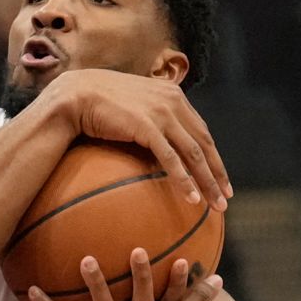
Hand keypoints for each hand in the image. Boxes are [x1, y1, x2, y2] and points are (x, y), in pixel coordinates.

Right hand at [42, 69, 231, 211]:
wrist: (75, 94)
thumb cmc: (96, 101)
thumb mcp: (131, 102)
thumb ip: (147, 113)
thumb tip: (150, 136)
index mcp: (173, 95)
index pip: (200, 130)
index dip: (213, 156)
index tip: (219, 177)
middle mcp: (173, 102)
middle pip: (203, 143)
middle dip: (217, 173)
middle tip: (225, 197)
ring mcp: (162, 113)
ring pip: (194, 153)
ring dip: (208, 181)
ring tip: (216, 205)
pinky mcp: (147, 127)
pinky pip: (171, 158)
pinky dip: (184, 180)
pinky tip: (192, 198)